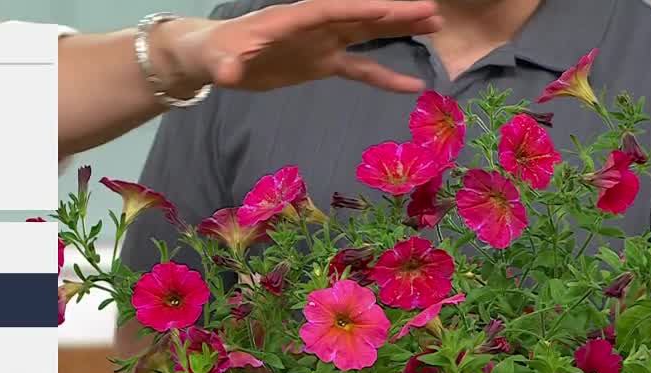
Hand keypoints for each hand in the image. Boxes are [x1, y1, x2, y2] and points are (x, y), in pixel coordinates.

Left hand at [158, 0, 441, 94]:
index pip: (331, 11)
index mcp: (293, 19)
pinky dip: (386, 77)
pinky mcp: (323, 63)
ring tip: (434, 25)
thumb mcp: (219, 60)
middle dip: (394, 14)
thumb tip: (228, 74)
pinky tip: (413, 86)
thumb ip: (227, 65)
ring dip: (399, 30)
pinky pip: (360, 69)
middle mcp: (314, 26)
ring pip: (368, 34)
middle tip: (431, 9)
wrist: (216, 58)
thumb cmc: (217, 52)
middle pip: (360, 16)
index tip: (387, 8)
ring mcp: (322, 43)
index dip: (358, 10)